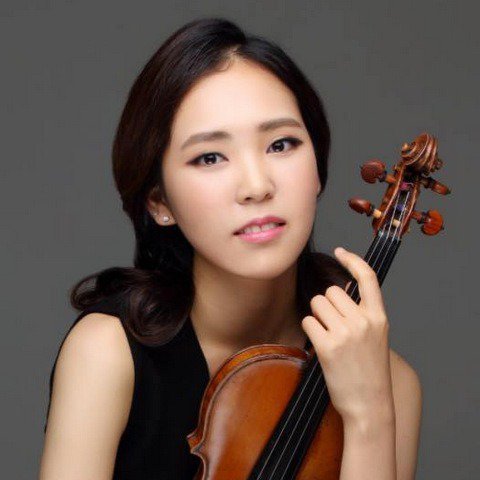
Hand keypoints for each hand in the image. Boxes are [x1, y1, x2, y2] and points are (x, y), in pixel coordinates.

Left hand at [301, 247, 394, 424]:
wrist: (370, 404)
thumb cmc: (370, 371)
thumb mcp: (377, 337)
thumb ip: (363, 314)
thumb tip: (339, 293)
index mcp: (379, 317)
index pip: (368, 278)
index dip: (353, 260)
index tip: (340, 251)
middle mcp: (364, 321)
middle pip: (332, 291)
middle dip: (327, 303)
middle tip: (333, 325)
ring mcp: (345, 333)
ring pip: (318, 303)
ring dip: (317, 315)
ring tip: (328, 335)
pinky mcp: (327, 346)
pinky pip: (308, 321)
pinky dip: (310, 329)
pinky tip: (319, 344)